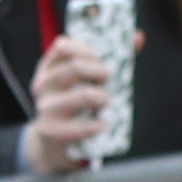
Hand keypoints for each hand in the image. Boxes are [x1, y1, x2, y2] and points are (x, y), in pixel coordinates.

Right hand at [18, 30, 127, 175]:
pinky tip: (103, 125)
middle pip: (75, 67)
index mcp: (49, 68)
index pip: (62, 46)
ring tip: (106, 103)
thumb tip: (138, 37)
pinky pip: (81, 126)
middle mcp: (43, 85)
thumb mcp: (85, 81)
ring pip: (83, 95)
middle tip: (108, 81)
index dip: (86, 48)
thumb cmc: (75, 107)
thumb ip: (111, 58)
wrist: (53, 144)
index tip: (99, 58)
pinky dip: (98, 125)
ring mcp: (45, 108)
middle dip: (100, 72)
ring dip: (102, 98)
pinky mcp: (51, 131)